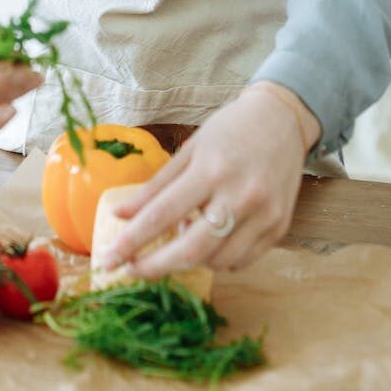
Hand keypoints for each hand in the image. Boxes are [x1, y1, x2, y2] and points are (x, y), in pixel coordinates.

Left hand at [101, 84, 314, 276]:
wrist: (282, 119)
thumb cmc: (230, 129)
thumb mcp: (190, 148)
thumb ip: (156, 186)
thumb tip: (120, 215)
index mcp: (211, 170)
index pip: (162, 215)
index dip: (131, 242)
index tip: (108, 261)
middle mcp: (240, 195)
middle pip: (190, 250)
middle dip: (155, 267)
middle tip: (132, 271)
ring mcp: (264, 215)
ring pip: (217, 261)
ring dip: (190, 260)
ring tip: (181, 238)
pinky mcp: (279, 228)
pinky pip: (241, 261)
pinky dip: (218, 259)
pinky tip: (210, 240)